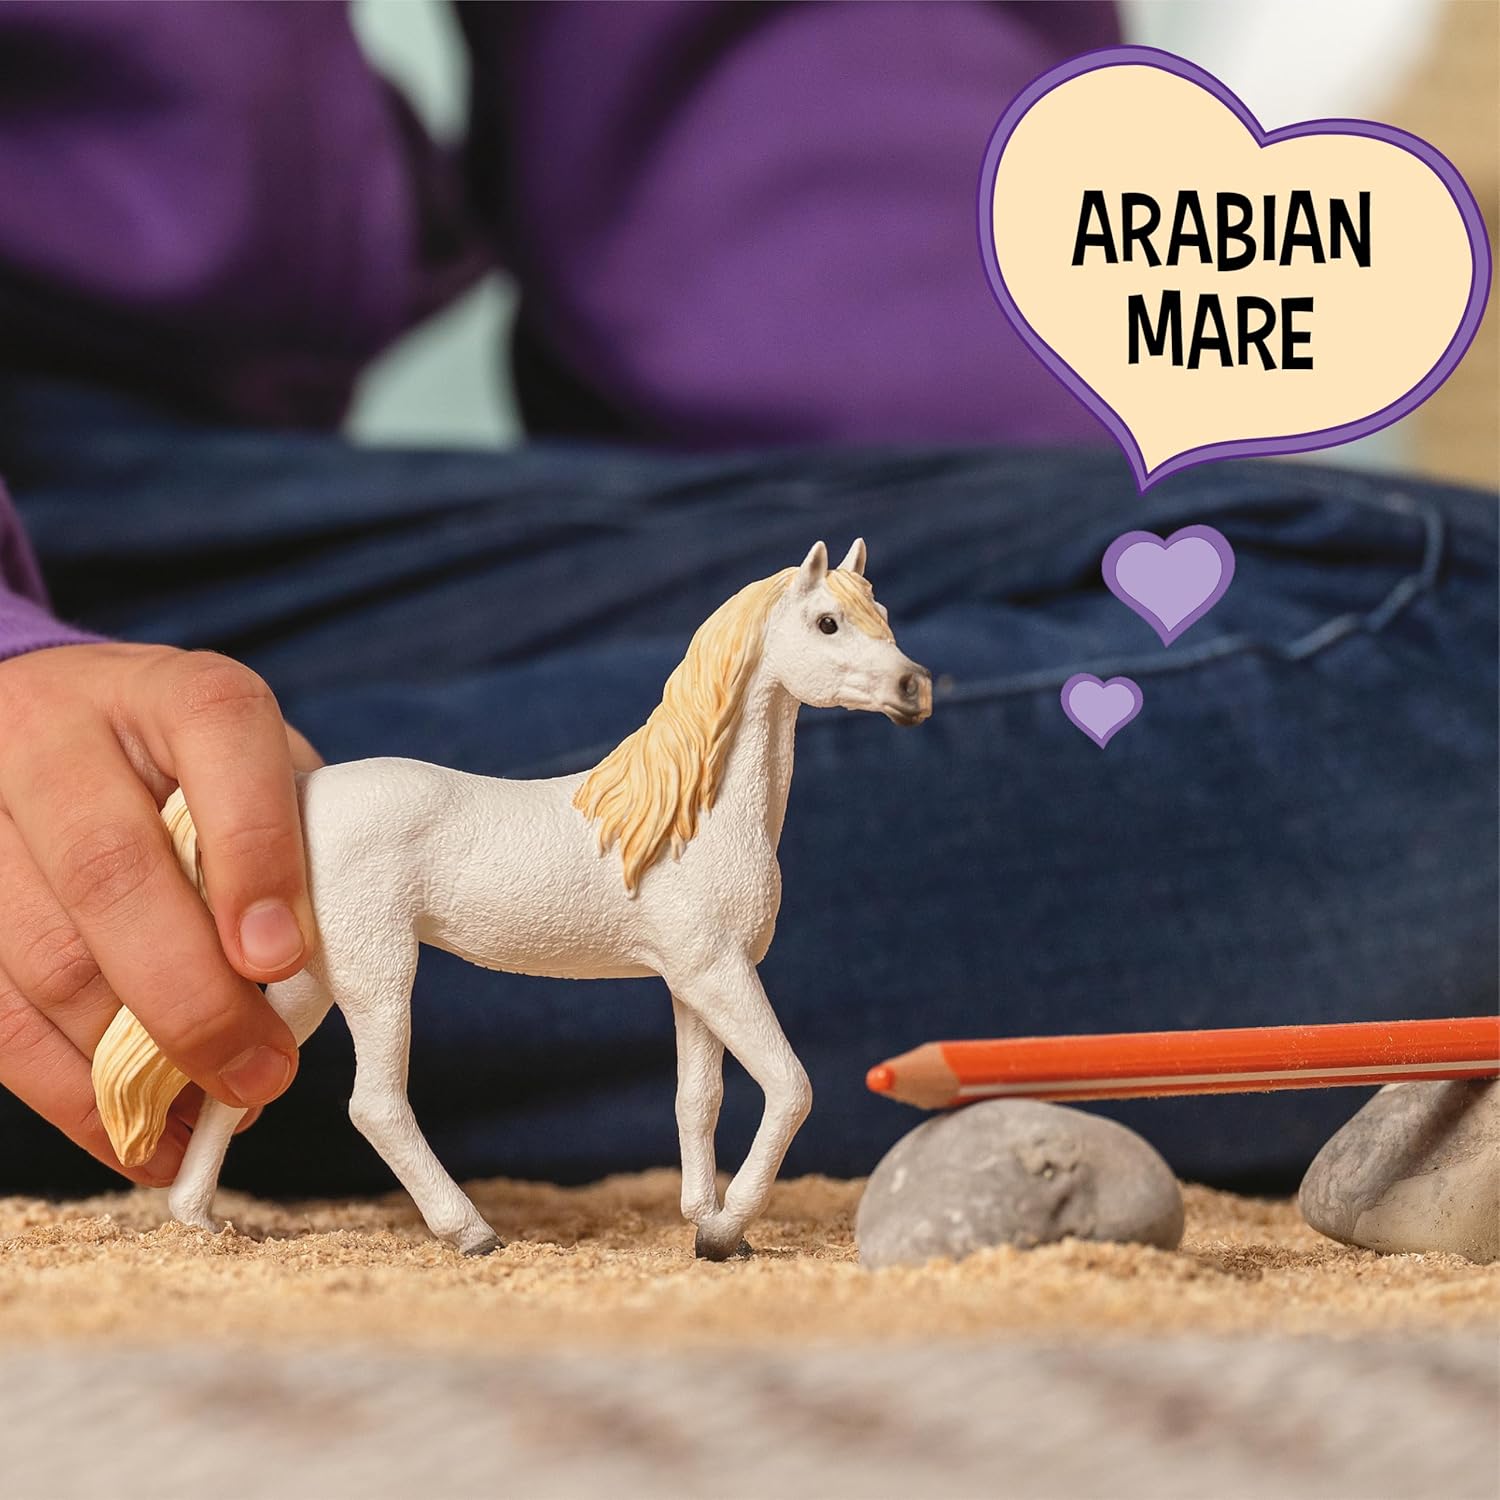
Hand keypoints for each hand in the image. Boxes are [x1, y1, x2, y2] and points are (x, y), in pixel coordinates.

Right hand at [0, 643, 320, 1182]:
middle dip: (192, 997)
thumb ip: (289, 842)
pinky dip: (67, 1091)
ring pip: (41, 956)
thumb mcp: (256, 770)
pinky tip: (136, 1134)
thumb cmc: (192, 767)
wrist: (54, 723)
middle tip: (262, 1075)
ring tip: (215, 1111)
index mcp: (169, 691)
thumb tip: (305, 977)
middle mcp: (56, 735)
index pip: (218, 742)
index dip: (252, 857)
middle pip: (110, 872)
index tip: (282, 960)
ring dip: (130, 1063)